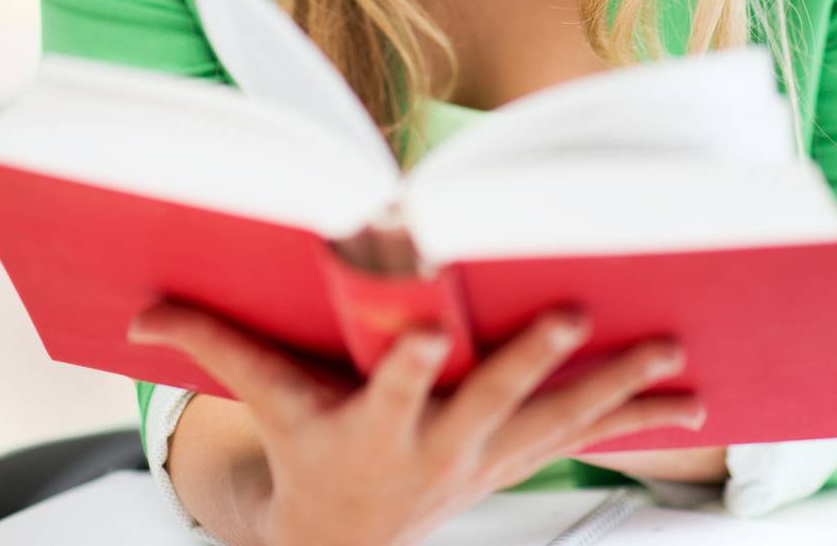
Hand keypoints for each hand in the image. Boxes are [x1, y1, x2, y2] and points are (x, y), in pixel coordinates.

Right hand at [128, 303, 706, 545]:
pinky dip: (640, 423)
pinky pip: (587, 440)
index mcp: (376, 426)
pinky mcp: (521, 460)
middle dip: (534, 362)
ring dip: (618, 392)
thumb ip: (216, 344)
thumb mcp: (267, 405)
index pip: (392, 392)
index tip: (435, 326)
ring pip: (560, 422)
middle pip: (493, 403)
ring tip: (675, 355)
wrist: (351, 543)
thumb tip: (141, 313)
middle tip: (577, 315)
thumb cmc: (310, 453)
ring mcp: (490, 460)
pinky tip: (695, 408)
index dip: (412, 365)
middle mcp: (441, 448)